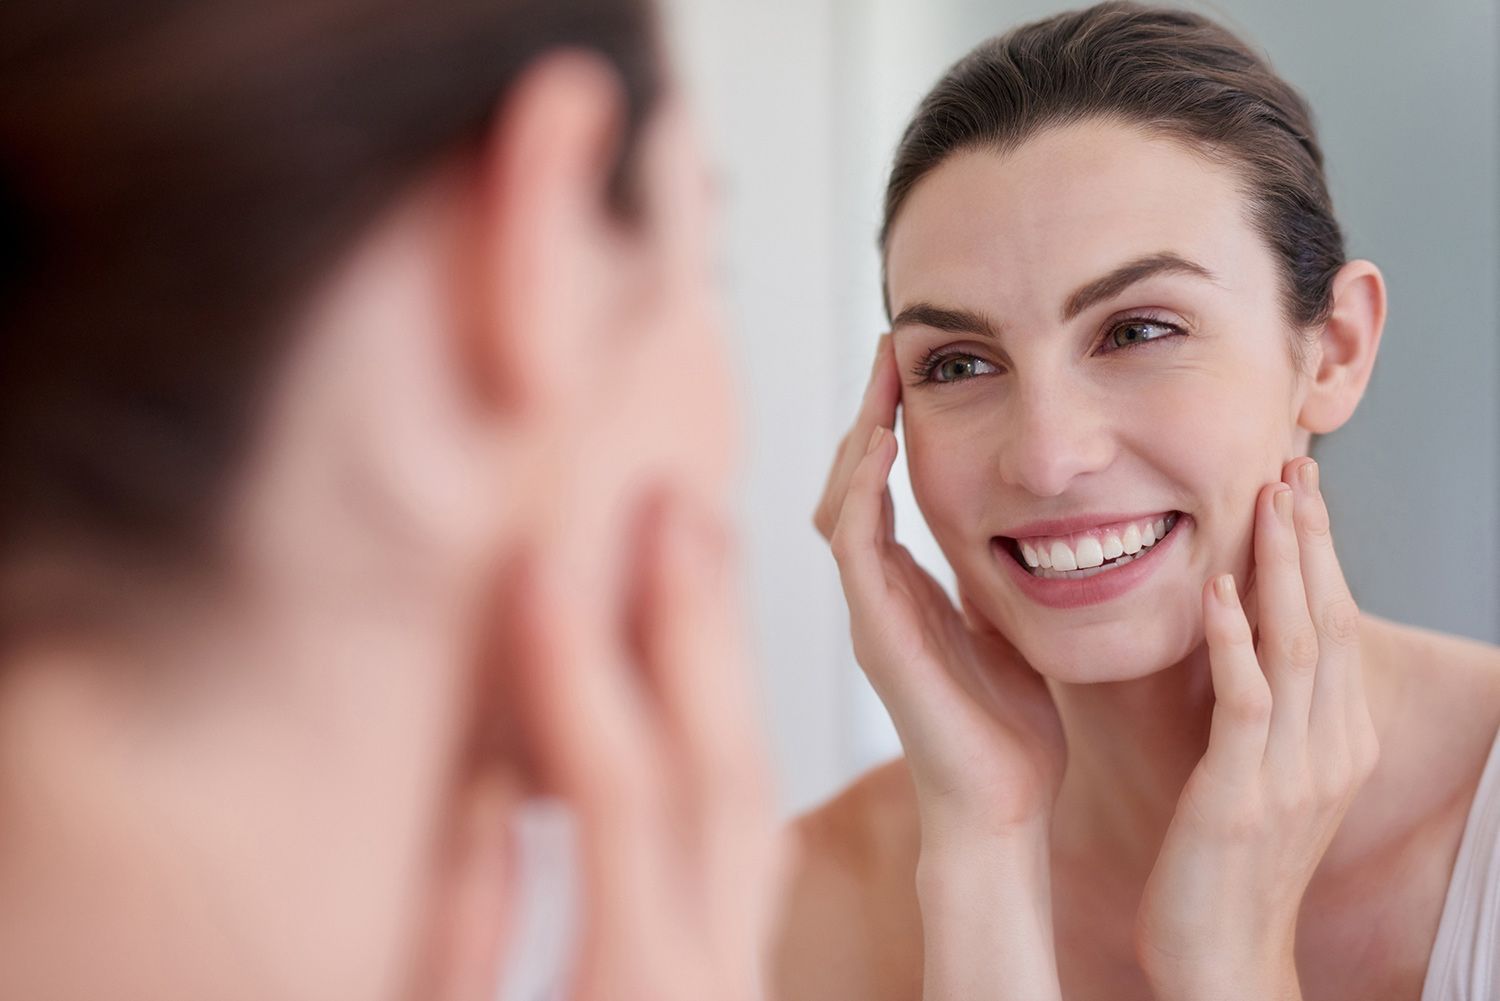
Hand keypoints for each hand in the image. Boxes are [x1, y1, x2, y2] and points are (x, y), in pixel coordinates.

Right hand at [506, 496, 778, 1000]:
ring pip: (751, 794)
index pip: (619, 793)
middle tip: (677, 506)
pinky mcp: (731, 974)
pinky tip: (707, 671)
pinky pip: (751, 834)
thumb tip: (483, 786)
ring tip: (706, 553)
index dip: (577, 673)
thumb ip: (467, 933)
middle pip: (720, 771)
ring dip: (727, 663)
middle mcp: (708, 979)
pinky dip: (729, 733)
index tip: (541, 568)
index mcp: (637, 992)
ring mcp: (734, 974)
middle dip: (697, 626)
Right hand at [815, 336, 1065, 837]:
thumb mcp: (1007, 627)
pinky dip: (861, 490)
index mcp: (905, 590)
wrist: (1001, 809)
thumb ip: (997, 579)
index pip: (876, 489)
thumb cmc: (1009, 731)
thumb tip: (1029, 528)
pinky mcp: (878, 634)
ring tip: (885, 378)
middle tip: (893, 350)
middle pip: (845, 484)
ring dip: (858, 437)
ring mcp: (871, 613)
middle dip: (866, 413)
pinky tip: (880, 444)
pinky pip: (854, 546)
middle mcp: (877, 595)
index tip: (914, 368)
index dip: (886, 426)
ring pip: (839, 504)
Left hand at [1136, 458, 1378, 999]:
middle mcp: (1330, 749)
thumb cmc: (1227, 864)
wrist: (1223, 956)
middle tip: (1292, 463)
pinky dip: (1234, 642)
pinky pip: (1246, 702)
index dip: (1321, 552)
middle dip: (1312, 538)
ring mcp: (1292, 772)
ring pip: (1298, 646)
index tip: (1299, 486)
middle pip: (1329, 619)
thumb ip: (1264, 712)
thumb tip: (1244, 640)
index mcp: (1337, 740)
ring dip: (1283, 567)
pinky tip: (1220, 591)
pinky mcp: (1242, 793)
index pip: (1336, 624)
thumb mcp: (1263, 775)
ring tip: (1267, 499)